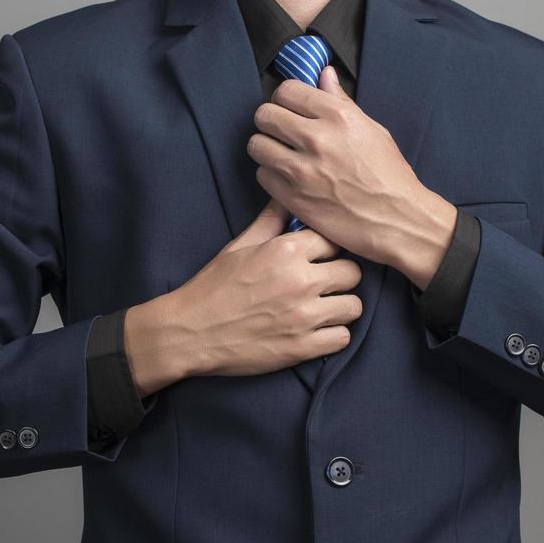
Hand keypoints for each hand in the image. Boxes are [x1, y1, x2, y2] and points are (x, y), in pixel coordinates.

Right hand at [124, 198, 363, 394]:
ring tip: (323, 308)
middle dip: (340, 277)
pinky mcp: (302, 347)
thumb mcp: (239, 246)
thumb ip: (270, 220)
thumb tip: (286, 195)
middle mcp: (300, 281)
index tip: (320, 258)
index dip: (328, 250)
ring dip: (341, 307)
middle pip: (352, 273)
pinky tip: (318, 331)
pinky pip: (342, 338)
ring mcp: (303, 317)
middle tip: (324, 285)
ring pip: (354, 307)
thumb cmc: (212, 287)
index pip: (335, 240)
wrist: (190, 332)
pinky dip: (333, 335)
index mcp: (286, 251)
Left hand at [246, 66, 456, 289]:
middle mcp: (316, 138)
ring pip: (257, 145)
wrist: (395, 220)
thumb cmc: (388, 175)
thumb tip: (324, 74)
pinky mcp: (291, 197)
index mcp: (338, 116)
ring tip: (281, 155)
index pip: (287, 91)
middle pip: (265, 115)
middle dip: (270, 121)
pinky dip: (270, 175)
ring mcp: (301, 169)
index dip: (285, 99)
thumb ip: (341, 101)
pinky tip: (287, 178)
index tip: (290, 109)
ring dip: (266, 148)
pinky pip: (261, 174)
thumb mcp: (372, 129)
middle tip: (281, 132)